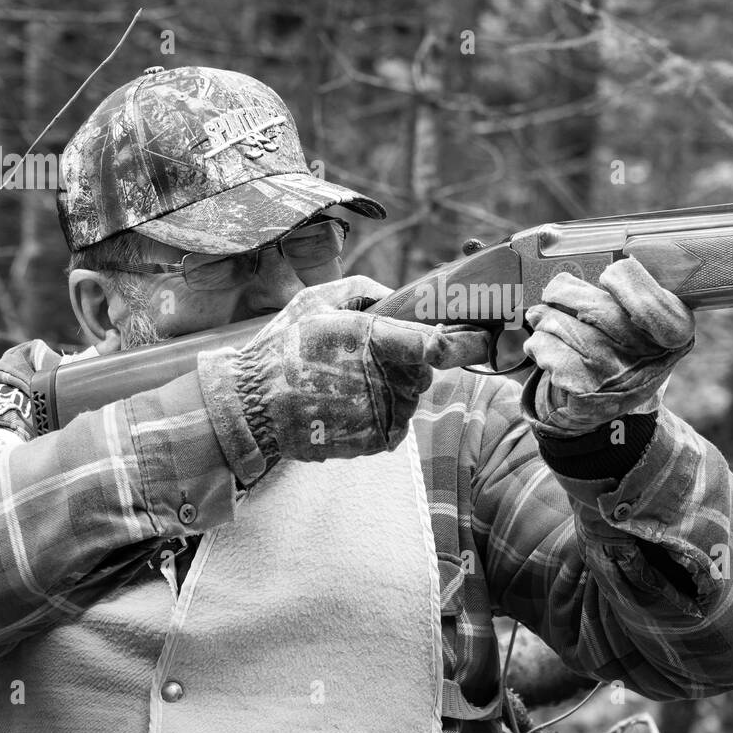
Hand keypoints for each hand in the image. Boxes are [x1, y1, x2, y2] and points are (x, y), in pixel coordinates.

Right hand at [234, 276, 489, 463]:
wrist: (251, 407)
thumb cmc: (282, 349)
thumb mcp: (316, 301)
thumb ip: (363, 292)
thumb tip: (396, 296)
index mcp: (374, 339)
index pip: (438, 346)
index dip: (465, 342)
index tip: (480, 338)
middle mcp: (385, 379)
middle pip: (423, 370)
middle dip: (406, 363)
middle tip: (365, 360)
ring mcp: (382, 413)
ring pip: (411, 397)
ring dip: (391, 390)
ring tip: (345, 386)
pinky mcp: (377, 441)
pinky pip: (398, 424)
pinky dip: (381, 416)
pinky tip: (347, 407)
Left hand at [522, 257, 695, 437]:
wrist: (605, 404)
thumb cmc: (622, 350)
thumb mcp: (644, 324)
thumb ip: (630, 294)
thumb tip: (581, 262)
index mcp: (674, 332)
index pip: (648, 301)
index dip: (623, 281)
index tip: (606, 275)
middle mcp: (649, 358)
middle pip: (597, 310)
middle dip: (565, 294)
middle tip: (553, 291)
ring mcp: (617, 377)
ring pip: (568, 329)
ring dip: (546, 318)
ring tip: (540, 317)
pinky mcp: (586, 393)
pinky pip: (550, 353)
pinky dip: (538, 343)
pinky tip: (540, 344)